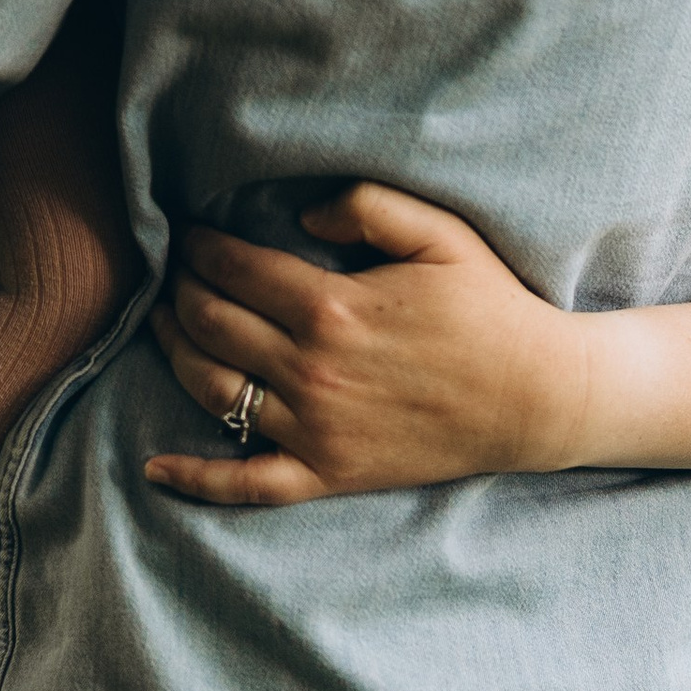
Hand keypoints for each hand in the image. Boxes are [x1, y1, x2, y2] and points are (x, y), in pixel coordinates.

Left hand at [144, 185, 589, 507]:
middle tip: (170, 272)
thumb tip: (300, 211)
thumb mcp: (440, 234)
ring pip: (212, 391)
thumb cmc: (490, 308)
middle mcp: (311, 370)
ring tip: (160, 326)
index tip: (187, 235)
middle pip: (210, 324)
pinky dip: (196, 480)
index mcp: (332, 306)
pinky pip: (247, 485)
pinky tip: (155, 469)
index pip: (234, 270)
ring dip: (173, 354)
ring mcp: (315, 429)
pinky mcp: (328, 474)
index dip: (199, 248)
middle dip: (178, 291)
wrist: (535, 397)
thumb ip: (367, 205)